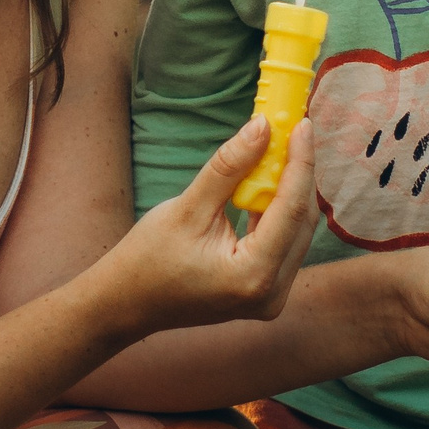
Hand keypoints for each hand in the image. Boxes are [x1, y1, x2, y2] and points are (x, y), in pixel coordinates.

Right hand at [94, 117, 319, 336]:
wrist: (127, 303)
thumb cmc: (148, 259)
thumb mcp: (187, 208)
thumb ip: (229, 168)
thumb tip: (262, 127)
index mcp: (253, 277)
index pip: (291, 210)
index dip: (300, 162)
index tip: (301, 125)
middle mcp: (271, 294)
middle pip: (301, 221)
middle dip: (298, 172)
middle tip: (292, 129)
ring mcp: (271, 298)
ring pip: (297, 231)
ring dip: (290, 189)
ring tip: (281, 148)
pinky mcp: (266, 292)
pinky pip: (285, 242)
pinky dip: (278, 210)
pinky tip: (269, 180)